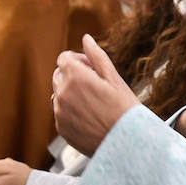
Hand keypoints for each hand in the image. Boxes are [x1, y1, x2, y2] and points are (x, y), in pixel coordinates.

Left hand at [52, 35, 140, 157]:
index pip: (63, 58)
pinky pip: (61, 113)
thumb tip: (86, 39)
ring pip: (59, 94)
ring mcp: (60, 112)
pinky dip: (71, 112)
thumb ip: (96, 56)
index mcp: (76, 77)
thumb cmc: (125, 112)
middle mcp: (63, 94)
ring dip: (72, 94)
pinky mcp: (61, 128)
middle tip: (95, 86)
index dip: (78, 60)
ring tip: (95, 104)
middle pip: (59, 75)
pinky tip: (91, 117)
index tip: (91, 69)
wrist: (126, 145)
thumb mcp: (114, 79)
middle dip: (73, 76)